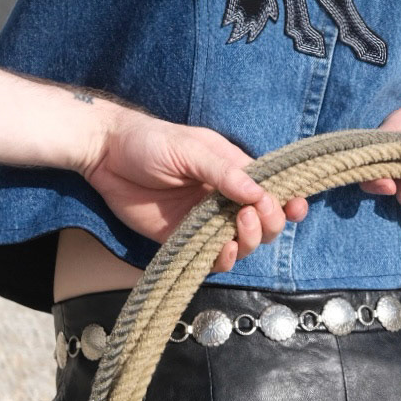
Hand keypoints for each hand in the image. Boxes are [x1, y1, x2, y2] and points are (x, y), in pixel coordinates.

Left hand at [81, 102, 308, 272]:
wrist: (104, 155)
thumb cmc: (150, 140)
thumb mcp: (190, 148)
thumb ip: (223, 171)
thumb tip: (258, 194)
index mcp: (232, 170)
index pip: (269, 189)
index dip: (287, 200)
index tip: (295, 207)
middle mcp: (222, 198)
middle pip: (262, 222)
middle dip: (268, 223)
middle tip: (252, 216)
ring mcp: (203, 221)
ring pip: (241, 244)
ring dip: (248, 242)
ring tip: (237, 229)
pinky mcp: (181, 239)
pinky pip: (210, 258)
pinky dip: (222, 259)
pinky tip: (222, 251)